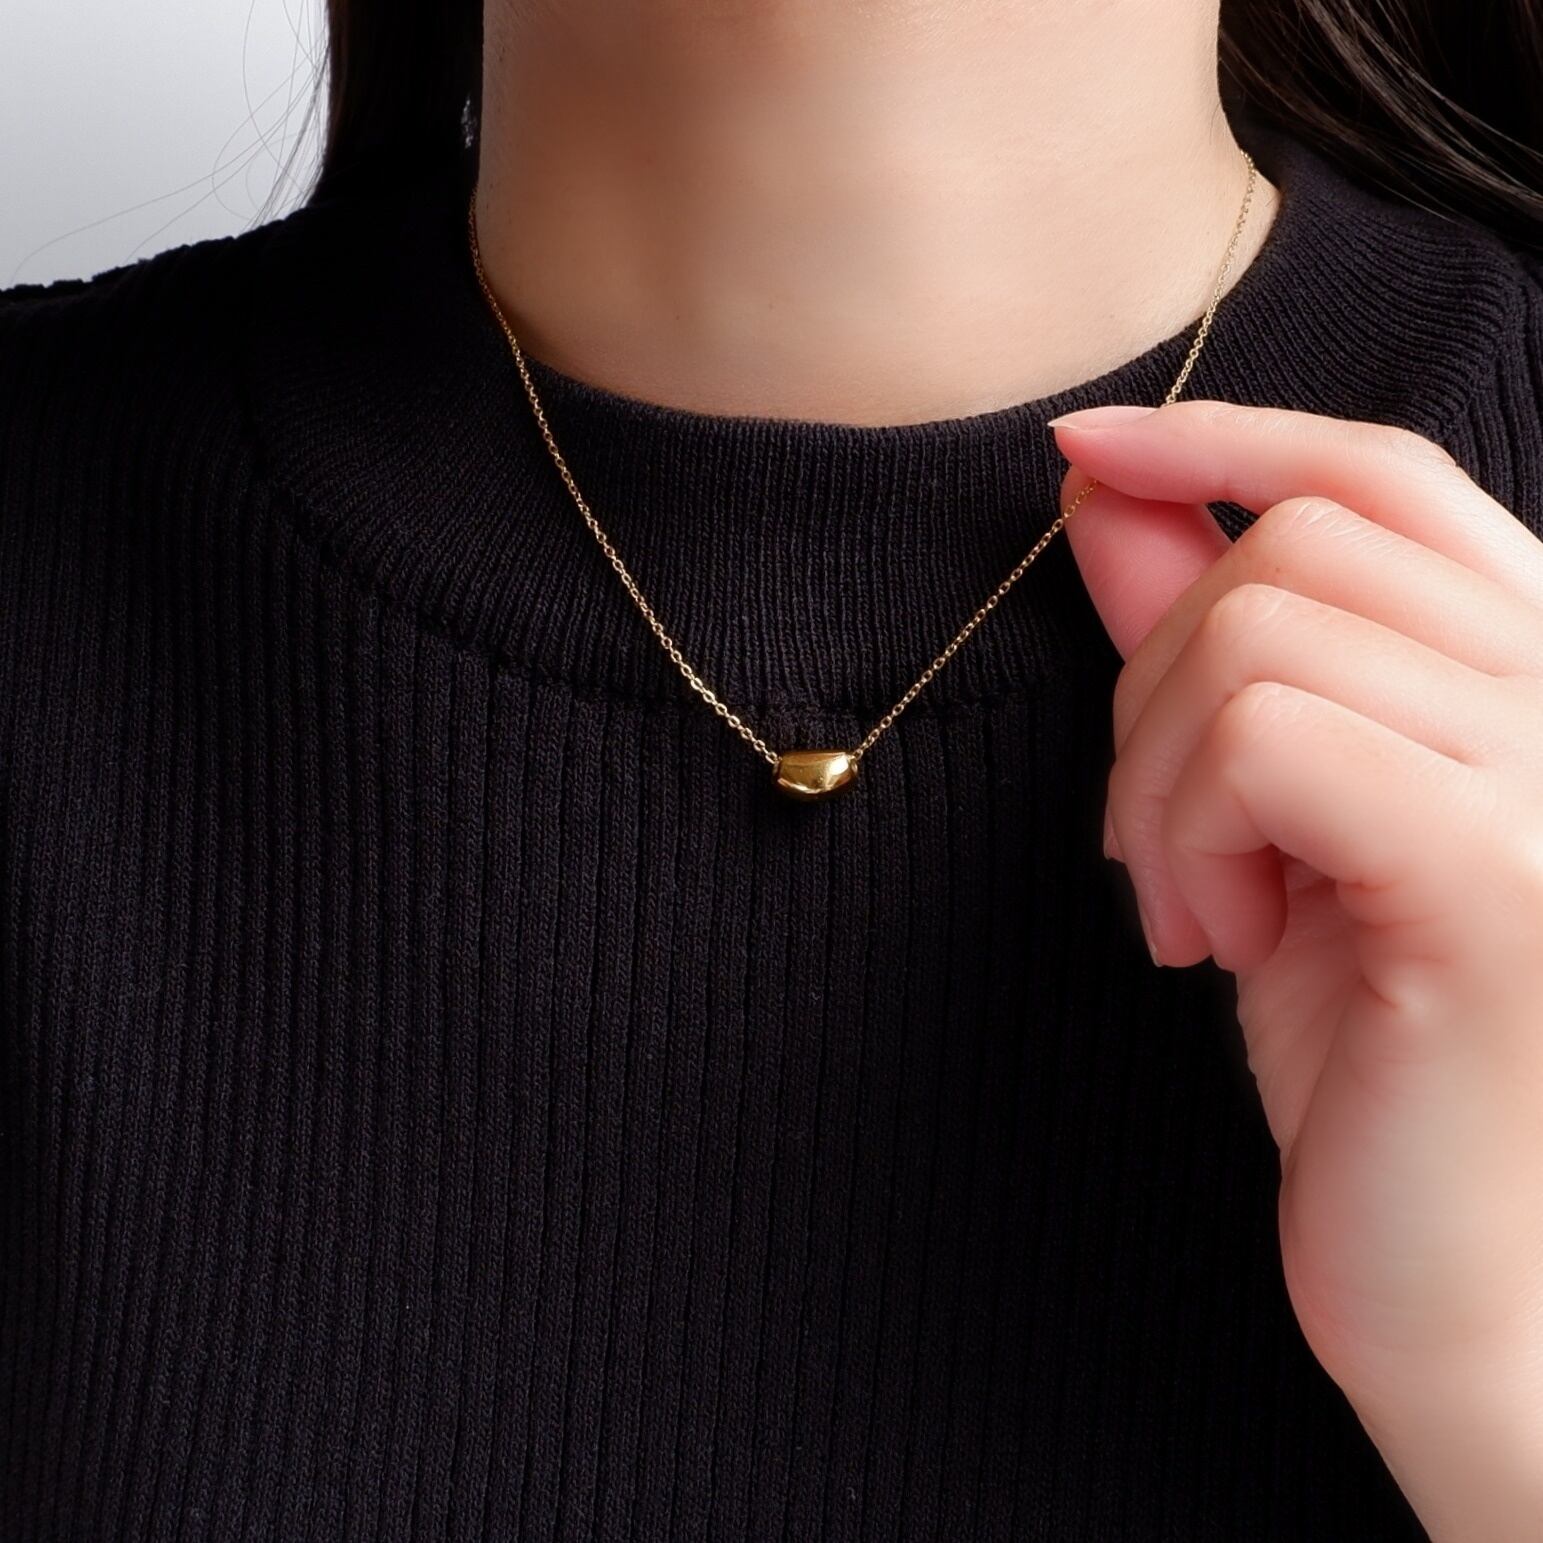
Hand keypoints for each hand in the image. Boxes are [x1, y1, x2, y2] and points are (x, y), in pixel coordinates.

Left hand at [1051, 399, 1542, 1540]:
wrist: (1459, 1279)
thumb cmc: (1365, 1053)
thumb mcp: (1257, 822)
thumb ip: (1197, 649)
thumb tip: (1110, 498)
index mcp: (1530, 673)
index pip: (1379, 476)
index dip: (1221, 434)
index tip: (1081, 451)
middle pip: (1291, 550)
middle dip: (1155, 683)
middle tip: (1162, 844)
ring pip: (1259, 637)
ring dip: (1161, 777)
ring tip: (1195, 907)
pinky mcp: (1504, 880)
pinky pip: (1272, 738)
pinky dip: (1192, 829)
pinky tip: (1218, 936)